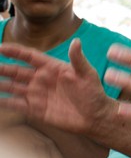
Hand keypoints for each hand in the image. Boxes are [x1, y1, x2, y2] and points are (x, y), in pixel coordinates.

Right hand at [0, 39, 115, 133]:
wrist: (95, 116)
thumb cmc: (94, 93)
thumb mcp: (87, 74)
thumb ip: (78, 59)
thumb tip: (76, 41)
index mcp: (52, 67)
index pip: (29, 56)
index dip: (15, 51)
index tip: (0, 47)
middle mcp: (41, 79)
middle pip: (15, 71)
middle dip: (0, 67)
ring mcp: (36, 94)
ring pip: (11, 87)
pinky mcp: (35, 110)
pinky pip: (15, 104)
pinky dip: (3, 102)